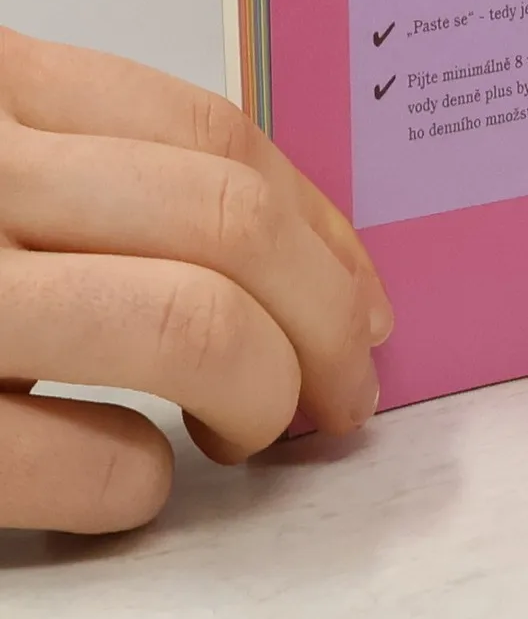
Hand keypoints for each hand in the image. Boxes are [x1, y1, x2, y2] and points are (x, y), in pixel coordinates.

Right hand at [0, 27, 391, 533]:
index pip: (215, 135)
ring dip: (263, 389)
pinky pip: (73, 458)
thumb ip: (94, 163)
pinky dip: (137, 483)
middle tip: (344, 392)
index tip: (364, 300)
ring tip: (254, 432)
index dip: (321, 227)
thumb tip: (296, 251)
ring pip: (185, 321)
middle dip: (325, 320)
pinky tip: (133, 482)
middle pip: (227, 224)